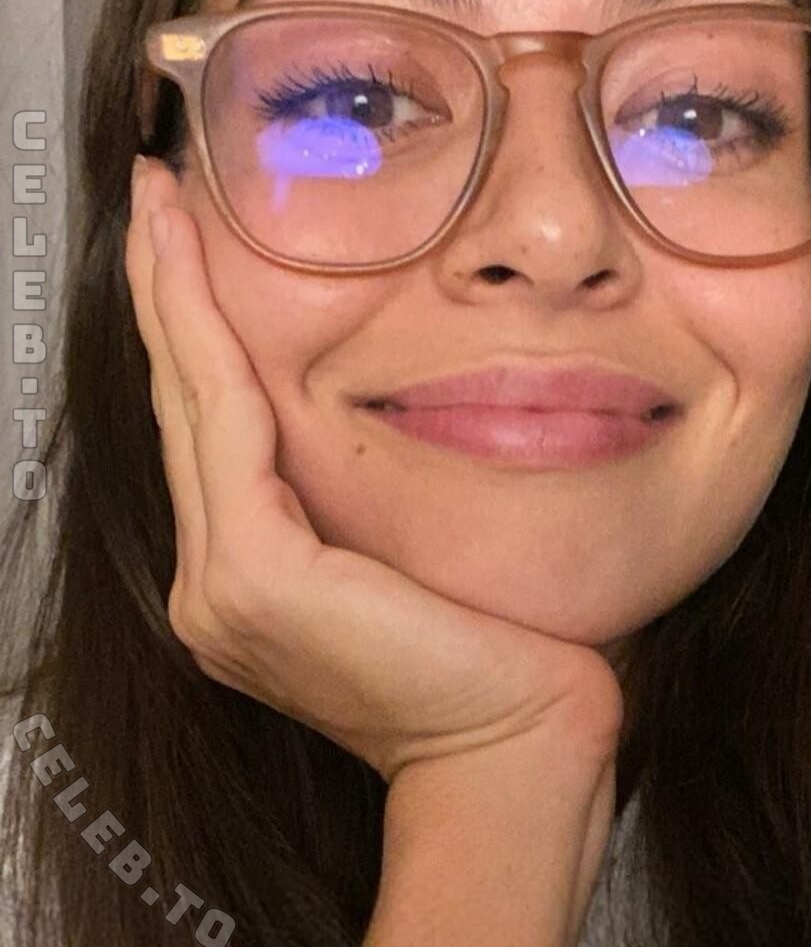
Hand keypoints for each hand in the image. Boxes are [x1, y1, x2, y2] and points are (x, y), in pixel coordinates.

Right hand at [124, 156, 623, 783]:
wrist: (520, 750)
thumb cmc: (497, 654)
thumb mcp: (418, 551)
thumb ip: (370, 495)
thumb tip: (384, 407)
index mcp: (257, 576)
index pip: (219, 428)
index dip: (193, 328)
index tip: (183, 238)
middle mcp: (220, 582)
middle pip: (190, 404)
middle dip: (167, 291)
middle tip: (154, 196)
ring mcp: (223, 586)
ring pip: (193, 404)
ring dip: (172, 295)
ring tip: (161, 209)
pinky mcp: (254, 578)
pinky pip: (226, 425)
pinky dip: (203, 336)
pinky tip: (189, 265)